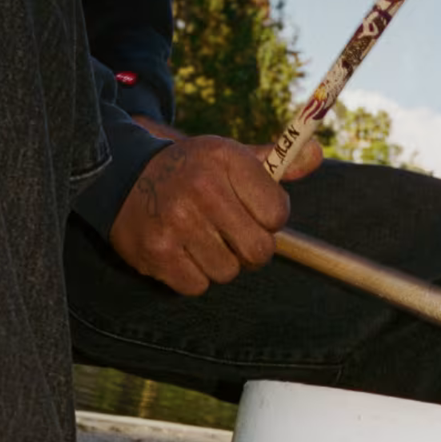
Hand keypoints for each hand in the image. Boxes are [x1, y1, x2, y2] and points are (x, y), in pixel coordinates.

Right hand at [110, 133, 321, 295]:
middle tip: (232, 238)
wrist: (124, 178)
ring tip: (201, 242)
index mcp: (226, 160)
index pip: (277, 214)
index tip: (252, 215)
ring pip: (227, 272)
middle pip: (258, 251)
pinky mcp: (157, 253)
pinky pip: (197, 286)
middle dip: (250, 251)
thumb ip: (275, 162)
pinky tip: (181, 254)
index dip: (269, 221)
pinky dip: (193, 277)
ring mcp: (177, 223)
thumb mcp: (229, 157)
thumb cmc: (190, 172)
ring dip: (219, 265)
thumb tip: (316, 155)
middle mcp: (202, 188)